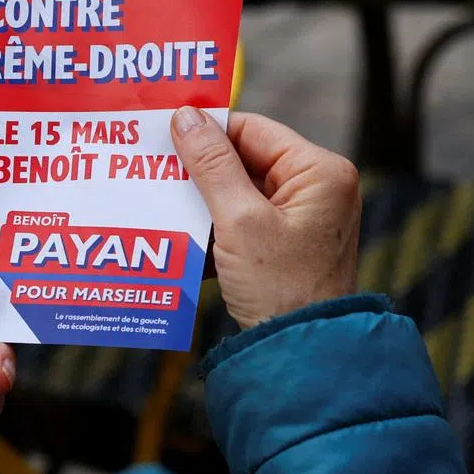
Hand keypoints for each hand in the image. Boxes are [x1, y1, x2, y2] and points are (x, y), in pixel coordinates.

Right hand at [171, 108, 359, 328]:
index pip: (254, 130)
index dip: (207, 130)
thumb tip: (186, 117)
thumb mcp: (239, 221)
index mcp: (320, 172)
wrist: (301, 357)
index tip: (161, 132)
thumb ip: (211, 165)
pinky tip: (183, 237)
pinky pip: (246, 223)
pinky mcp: (290, 247)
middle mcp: (320, 189)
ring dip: (203, 204)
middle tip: (152, 167)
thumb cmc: (281, 289)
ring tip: (159, 202)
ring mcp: (306, 219)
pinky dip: (217, 230)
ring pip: (241, 194)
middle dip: (200, 172)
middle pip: (246, 161)